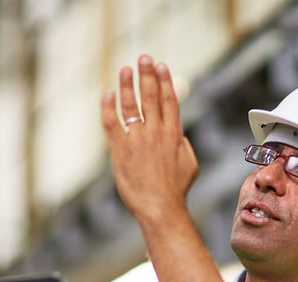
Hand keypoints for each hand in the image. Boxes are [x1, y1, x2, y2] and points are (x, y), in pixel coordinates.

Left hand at [100, 54, 198, 223]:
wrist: (160, 207)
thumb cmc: (176, 190)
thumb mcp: (190, 164)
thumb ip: (183, 145)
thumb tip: (178, 133)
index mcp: (174, 134)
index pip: (169, 101)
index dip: (164, 81)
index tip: (161, 66)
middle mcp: (155, 133)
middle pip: (151, 97)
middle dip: (147, 75)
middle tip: (144, 57)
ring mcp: (137, 140)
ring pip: (131, 105)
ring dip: (128, 84)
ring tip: (125, 69)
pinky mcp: (120, 150)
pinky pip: (112, 123)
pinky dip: (109, 107)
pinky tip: (108, 94)